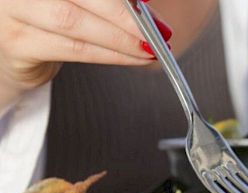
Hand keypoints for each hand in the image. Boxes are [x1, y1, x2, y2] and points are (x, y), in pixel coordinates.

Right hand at [0, 0, 171, 107]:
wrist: (8, 51)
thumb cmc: (46, 18)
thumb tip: (145, 6)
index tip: (147, 4)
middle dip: (126, 15)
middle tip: (159, 31)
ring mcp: (12, 10)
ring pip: (76, 22)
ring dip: (122, 38)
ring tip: (150, 48)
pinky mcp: (18, 43)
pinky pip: (75, 49)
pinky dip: (111, 55)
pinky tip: (134, 58)